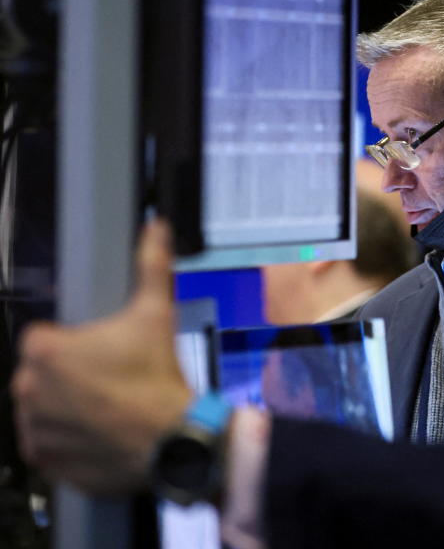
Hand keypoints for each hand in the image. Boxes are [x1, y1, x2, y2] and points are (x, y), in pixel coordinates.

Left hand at [13, 219, 192, 495]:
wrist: (171, 437)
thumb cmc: (157, 378)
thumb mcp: (156, 312)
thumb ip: (150, 265)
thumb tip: (156, 230)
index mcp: (44, 351)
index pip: (45, 339)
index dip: (77, 344)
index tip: (102, 352)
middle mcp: (28, 388)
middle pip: (42, 373)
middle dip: (70, 375)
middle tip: (110, 379)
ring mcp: (33, 426)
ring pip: (43, 407)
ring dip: (66, 406)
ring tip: (107, 406)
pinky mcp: (42, 457)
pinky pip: (46, 444)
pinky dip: (66, 439)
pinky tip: (98, 430)